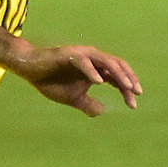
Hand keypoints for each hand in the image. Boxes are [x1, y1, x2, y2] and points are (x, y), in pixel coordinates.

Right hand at [10, 43, 142, 116]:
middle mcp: (92, 58)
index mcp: (96, 68)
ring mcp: (82, 54)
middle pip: (117, 66)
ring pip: (106, 61)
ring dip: (118, 74)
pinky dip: (93, 71)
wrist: (30, 71)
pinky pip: (84, 61)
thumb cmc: (52, 81)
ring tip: (126, 86)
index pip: (117, 76)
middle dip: (128, 79)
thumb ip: (88, 104)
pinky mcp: (68, 55)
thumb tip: (102, 112)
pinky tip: (100, 82)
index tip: (133, 104)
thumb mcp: (73, 98)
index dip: (127, 88)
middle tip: (137, 93)